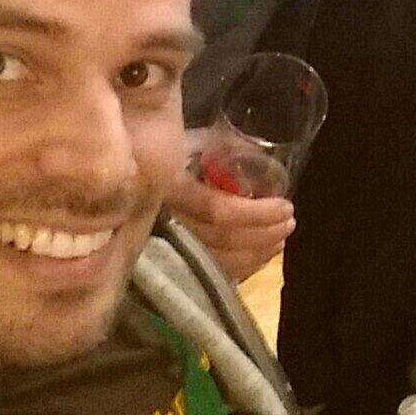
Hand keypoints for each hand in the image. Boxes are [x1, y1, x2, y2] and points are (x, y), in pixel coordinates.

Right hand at [167, 128, 294, 278]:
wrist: (126, 172)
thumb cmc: (163, 151)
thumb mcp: (191, 141)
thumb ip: (222, 147)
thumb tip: (257, 155)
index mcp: (170, 189)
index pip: (218, 210)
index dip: (257, 213)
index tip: (286, 206)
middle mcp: (165, 221)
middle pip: (222, 241)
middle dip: (262, 234)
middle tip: (289, 222)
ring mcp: (165, 246)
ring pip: (217, 263)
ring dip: (256, 253)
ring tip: (280, 239)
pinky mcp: (169, 262)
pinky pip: (210, 273)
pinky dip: (240, 267)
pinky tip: (259, 256)